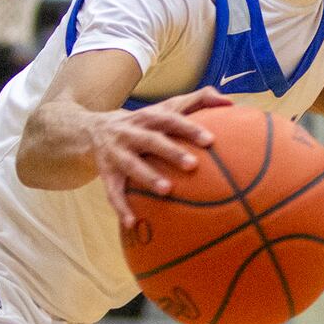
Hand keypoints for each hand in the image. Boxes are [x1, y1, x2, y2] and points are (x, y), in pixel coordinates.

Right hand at [93, 86, 233, 228]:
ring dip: (148, 177)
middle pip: (151, 141)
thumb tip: (230, 103)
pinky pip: (112, 191)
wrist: (93, 129)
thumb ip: (198, 101)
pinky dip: (120, 207)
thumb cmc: (145, 121)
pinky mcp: (106, 173)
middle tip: (193, 165)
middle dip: (171, 152)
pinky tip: (131, 222)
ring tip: (167, 191)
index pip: (171, 119)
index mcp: (149, 116)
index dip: (189, 128)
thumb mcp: (166, 107)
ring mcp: (117, 153)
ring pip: (131, 165)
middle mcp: (131, 132)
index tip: (210, 140)